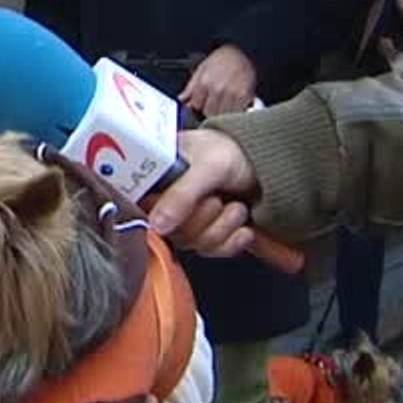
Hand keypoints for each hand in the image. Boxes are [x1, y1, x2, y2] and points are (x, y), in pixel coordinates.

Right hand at [147, 130, 258, 257]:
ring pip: (195, 244)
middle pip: (172, 233)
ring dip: (222, 225)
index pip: (141, 210)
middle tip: (215, 197)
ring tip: (233, 204)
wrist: (261, 161)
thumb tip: (156, 223)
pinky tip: (241, 226)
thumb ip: (181, 195)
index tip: (185, 209)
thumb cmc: (229, 151)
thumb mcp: (208, 167)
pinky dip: (233, 239)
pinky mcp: (205, 235)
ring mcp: (185, 221)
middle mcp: (165, 202)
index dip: (160, 216)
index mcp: (154, 179)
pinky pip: (213, 251)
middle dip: (203, 218)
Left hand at [178, 45, 256, 115]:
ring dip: (222, 111)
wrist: (244, 52)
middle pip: (209, 112)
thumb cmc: (222, 59)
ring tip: (224, 100)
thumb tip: (181, 100)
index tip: (202, 100)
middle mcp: (218, 89)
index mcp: (205, 82)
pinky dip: (234, 110)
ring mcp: (232, 94)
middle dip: (209, 108)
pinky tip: (233, 101)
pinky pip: (236, 112)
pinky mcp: (244, 97)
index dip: (198, 104)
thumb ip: (190, 87)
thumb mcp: (202, 68)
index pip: (196, 106)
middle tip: (214, 100)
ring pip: (222, 115)